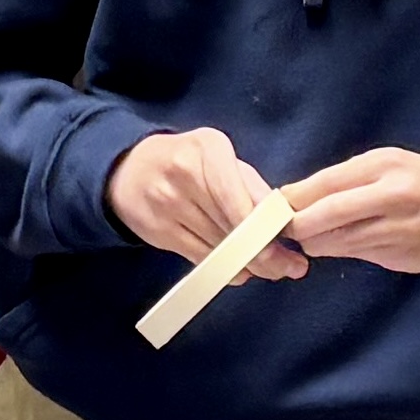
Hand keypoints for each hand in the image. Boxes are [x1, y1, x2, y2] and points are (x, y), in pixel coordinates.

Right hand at [109, 128, 306, 280]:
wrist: (129, 170)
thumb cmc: (187, 161)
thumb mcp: (219, 157)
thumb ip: (249, 185)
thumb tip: (283, 223)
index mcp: (209, 148)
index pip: (241, 195)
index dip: (265, 225)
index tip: (288, 243)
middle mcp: (185, 174)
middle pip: (233, 224)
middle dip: (266, 250)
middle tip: (290, 266)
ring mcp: (168, 204)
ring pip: (219, 245)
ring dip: (248, 263)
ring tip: (271, 270)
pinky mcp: (158, 231)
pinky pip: (200, 257)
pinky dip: (224, 269)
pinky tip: (240, 271)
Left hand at [284, 148, 419, 273]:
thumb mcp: (389, 165)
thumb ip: (348, 178)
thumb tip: (296, 197)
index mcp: (384, 164)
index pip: (326, 182)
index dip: (293, 198)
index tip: (272, 207)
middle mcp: (391, 194)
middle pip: (328, 213)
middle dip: (298, 225)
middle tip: (282, 230)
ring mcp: (398, 227)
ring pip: (339, 240)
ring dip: (315, 242)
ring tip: (307, 238)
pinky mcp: (400, 254)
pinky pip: (357, 254)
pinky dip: (338, 250)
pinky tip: (334, 245)